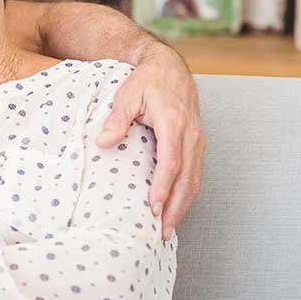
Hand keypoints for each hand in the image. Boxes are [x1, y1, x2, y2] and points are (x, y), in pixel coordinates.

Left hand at [96, 44, 205, 239]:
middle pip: (188, 177)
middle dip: (175, 207)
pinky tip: (175, 208)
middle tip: (163, 232)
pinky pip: (195, 173)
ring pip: (195, 179)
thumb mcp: (127, 94)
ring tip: (168, 229)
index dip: (163, 186)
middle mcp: (191, 133)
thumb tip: (103, 143)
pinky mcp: (197, 143)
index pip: (171, 161)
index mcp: (174, 122)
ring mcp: (197, 139)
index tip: (153, 207)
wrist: (169, 67)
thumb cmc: (147, 81)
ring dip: (183, 206)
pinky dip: (186, 194)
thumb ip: (117, 119)